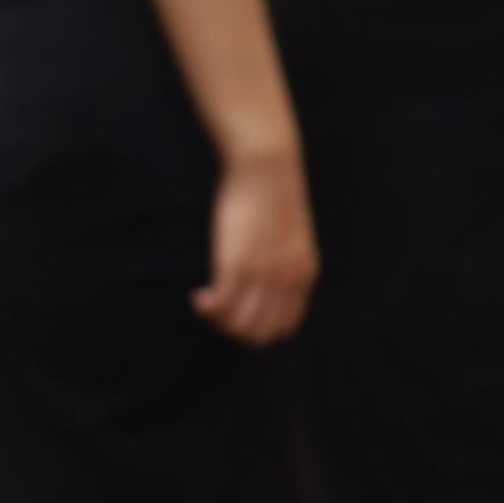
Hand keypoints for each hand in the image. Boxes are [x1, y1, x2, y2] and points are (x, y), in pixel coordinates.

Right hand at [196, 151, 316, 345]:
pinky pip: (220, 306)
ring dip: (217, 323)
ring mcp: (263, 274)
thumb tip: (271, 286)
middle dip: (234, 331)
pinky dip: (206, 309)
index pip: (283, 329)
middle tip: (218, 313)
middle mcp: (287, 280)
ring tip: (207, 304)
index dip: (258, 330)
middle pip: (259, 334)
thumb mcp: (295, 238)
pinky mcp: (237, 262)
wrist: (268, 168)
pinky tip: (199, 297)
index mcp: (304, 275)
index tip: (238, 316)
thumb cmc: (275, 197)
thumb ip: (288, 264)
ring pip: (238, 326)